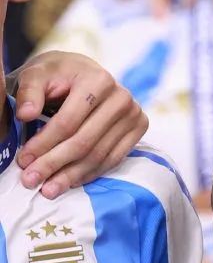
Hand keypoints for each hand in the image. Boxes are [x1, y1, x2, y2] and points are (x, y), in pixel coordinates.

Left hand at [11, 51, 146, 198]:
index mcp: (98, 80)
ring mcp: (134, 114)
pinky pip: (114, 159)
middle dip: (55, 163)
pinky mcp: (139, 128)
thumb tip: (25, 115)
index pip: (69, 121)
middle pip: (85, 141)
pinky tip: (70, 181)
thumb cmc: (59, 74)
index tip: (23, 161)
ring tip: (49, 189)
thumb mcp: (38, 74)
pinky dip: (90, 173)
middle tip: (32, 180)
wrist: (85, 73)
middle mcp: (122, 98)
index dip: (44, 143)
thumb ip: (29, 91)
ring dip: (72, 175)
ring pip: (99, 154)